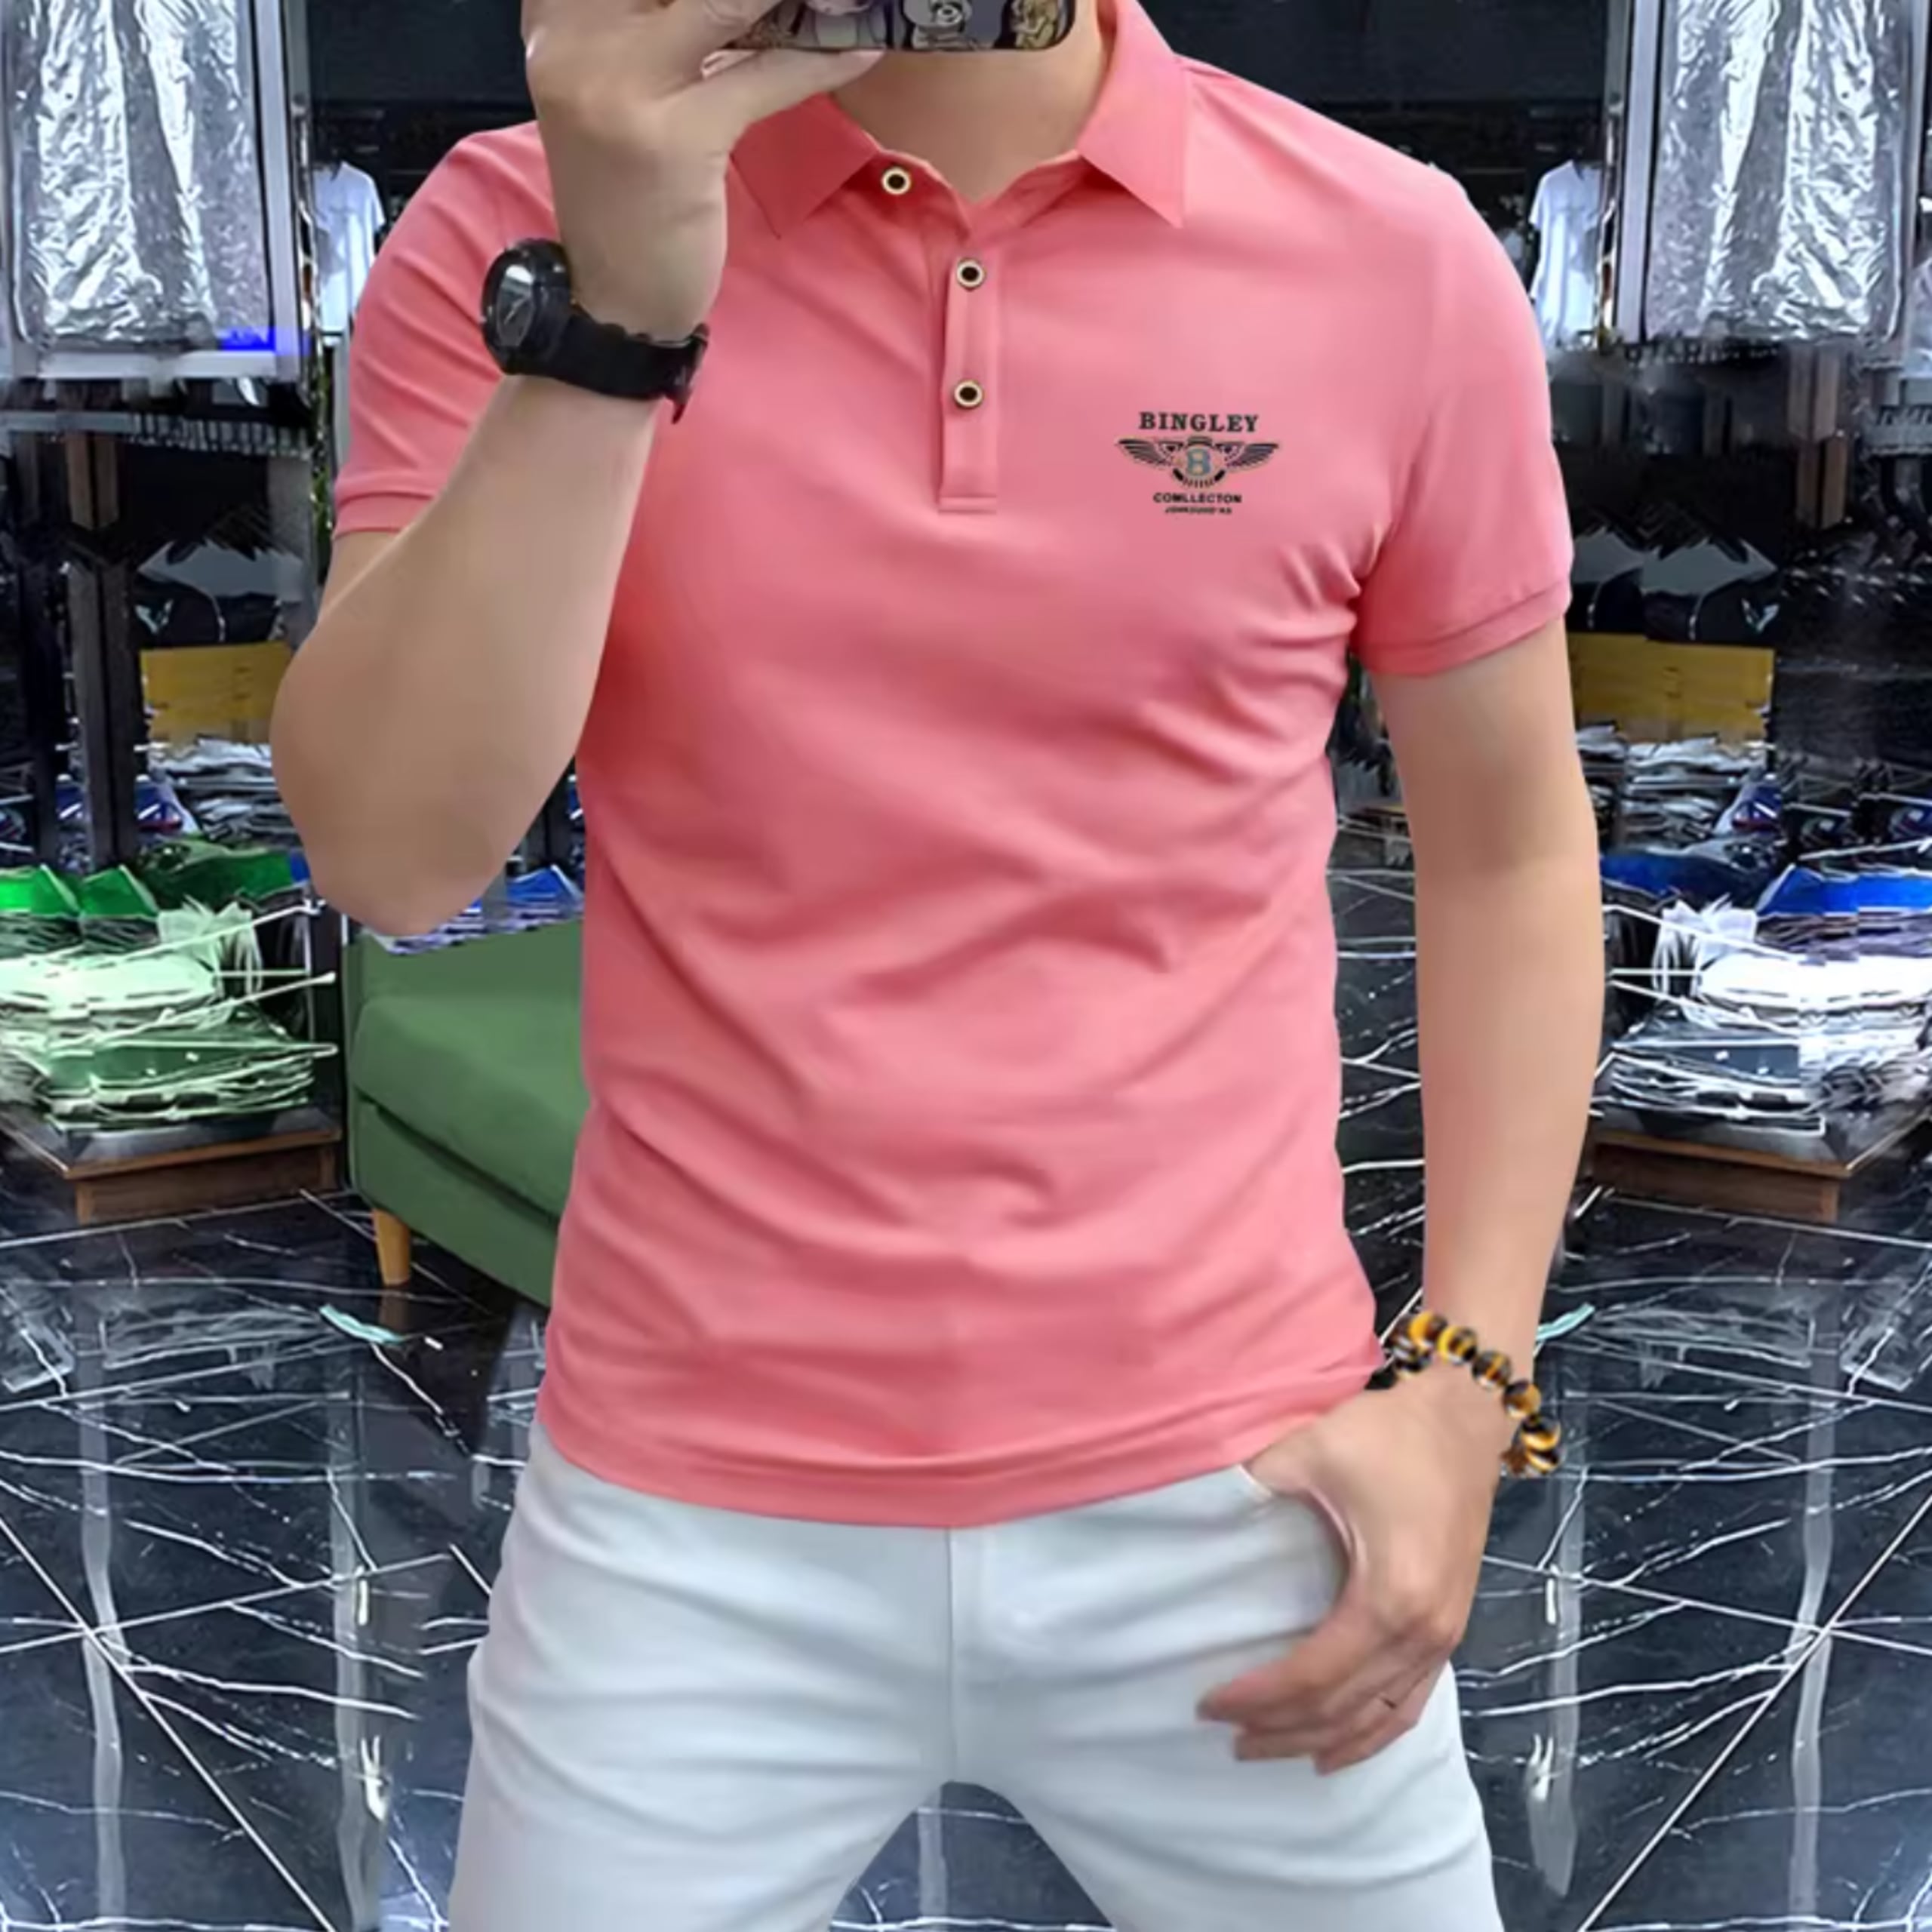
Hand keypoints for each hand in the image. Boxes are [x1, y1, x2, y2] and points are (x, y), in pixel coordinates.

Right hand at [523, 0, 881, 339]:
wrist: (610, 300)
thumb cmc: (630, 190)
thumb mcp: (626, 84)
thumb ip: (668, 22)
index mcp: (558, 8)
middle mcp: (573, 30)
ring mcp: (617, 82)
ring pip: (728, 1)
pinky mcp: (673, 138)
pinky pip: (763, 76)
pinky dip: (820, 60)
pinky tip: (863, 48)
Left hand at [1199, 1369, 1508, 1773]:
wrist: (1465, 1420)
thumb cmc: (1390, 1435)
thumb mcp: (1313, 1448)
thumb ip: (1255, 1483)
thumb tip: (1203, 1513)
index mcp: (1390, 1598)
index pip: (1314, 1675)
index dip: (1260, 1697)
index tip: (1209, 1702)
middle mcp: (1424, 1633)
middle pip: (1344, 1708)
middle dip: (1281, 1729)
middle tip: (1224, 1733)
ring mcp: (1444, 1637)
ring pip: (1379, 1718)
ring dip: (1323, 1741)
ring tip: (1266, 1748)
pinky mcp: (1450, 1629)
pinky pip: (1410, 1704)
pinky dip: (1372, 1733)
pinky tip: (1337, 1747)